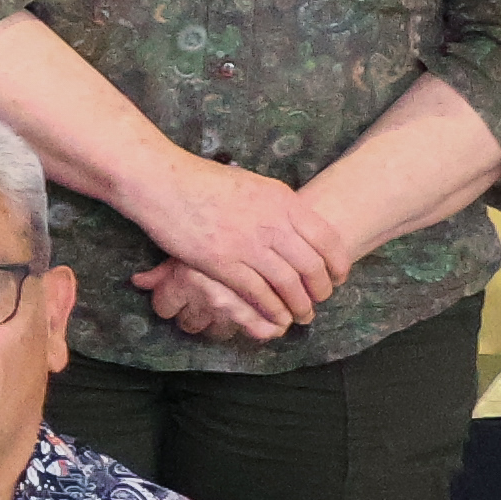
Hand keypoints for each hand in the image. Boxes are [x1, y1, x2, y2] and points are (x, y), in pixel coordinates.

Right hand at [119, 152, 342, 337]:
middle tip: (319, 300)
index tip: (337, 276)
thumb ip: (277, 206)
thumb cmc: (203, 181)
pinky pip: (258, 293)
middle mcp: (271, 224)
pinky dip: (272, 309)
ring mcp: (247, 245)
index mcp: (282, 201)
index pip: (326, 238)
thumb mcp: (253, 184)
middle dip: (320, 289)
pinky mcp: (222, 263)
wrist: (163, 183)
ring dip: (299, 305)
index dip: (337, 263)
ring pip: (288, 284)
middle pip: (311, 266)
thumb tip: (294, 225)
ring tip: (301, 315)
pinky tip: (277, 318)